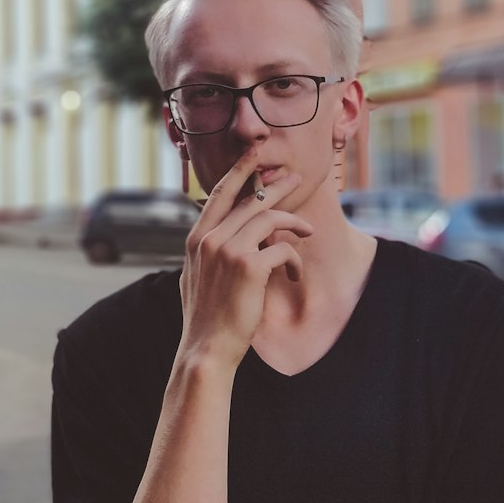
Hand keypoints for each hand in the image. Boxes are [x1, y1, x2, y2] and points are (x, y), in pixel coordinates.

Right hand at [178, 148, 312, 365]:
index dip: (240, 170)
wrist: (206, 349)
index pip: (221, 194)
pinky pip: (283, 249)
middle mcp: (210, 238)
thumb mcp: (196, 276)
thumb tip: (221, 234)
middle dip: (278, 186)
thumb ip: (207, 251)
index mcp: (196, 239)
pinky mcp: (250, 267)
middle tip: (297, 177)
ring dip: (294, 222)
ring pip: (270, 219)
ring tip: (308, 228)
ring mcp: (229, 250)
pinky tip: (294, 274)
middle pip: (252, 200)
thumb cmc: (205, 317)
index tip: (255, 153)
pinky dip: (294, 259)